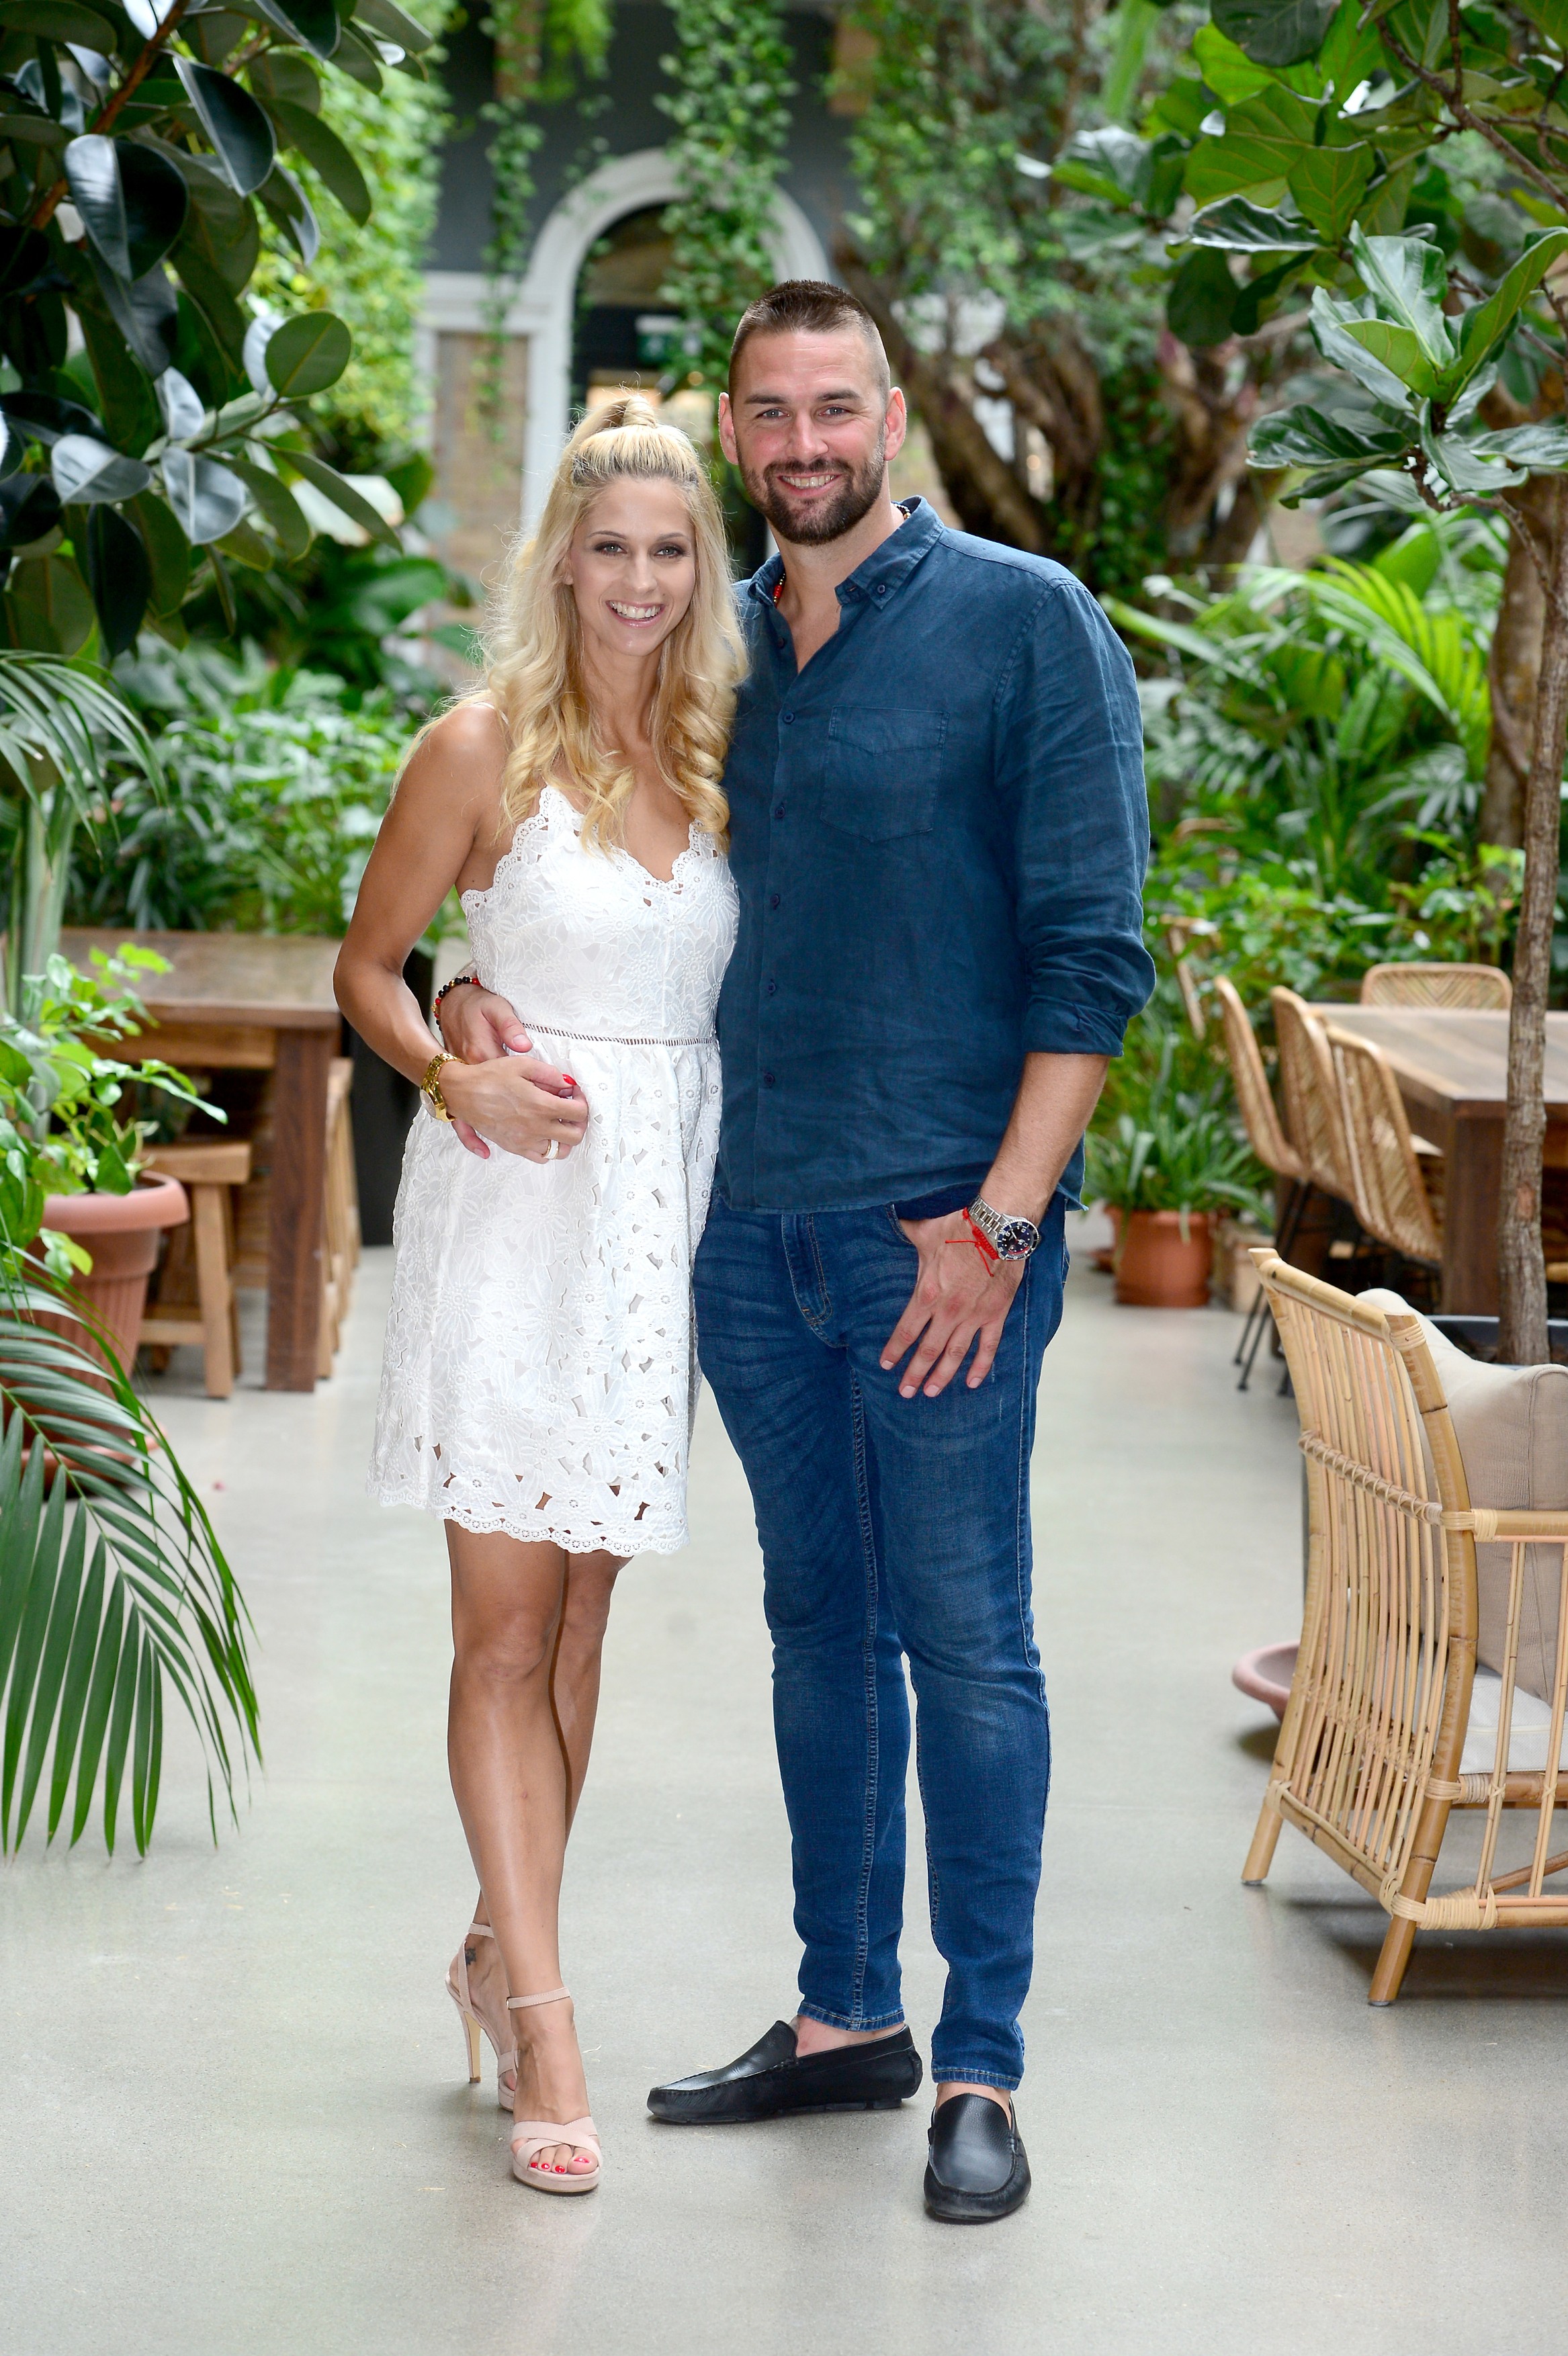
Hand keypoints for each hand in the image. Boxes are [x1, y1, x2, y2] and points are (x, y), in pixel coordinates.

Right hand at [438, 1051, 588, 1163]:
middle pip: (575, 1136)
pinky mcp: (514, 1147)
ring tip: (559, 1122)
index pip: (579, 1113)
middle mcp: (535, 1128)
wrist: (462, 1093)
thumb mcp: (522, 1064)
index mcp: (541, 1106)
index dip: (583, 1102)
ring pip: (559, 1151)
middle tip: (572, 1110)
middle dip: (580, 1122)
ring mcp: (524, 1141)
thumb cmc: (489, 1076)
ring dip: (565, 1138)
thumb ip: (550, 1074)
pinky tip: (543, 1132)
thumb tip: (567, 1084)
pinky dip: (547, 1147)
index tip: (576, 1095)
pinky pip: (540, 1157)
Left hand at [881, 1212, 1025, 1398]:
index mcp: (927, 1294)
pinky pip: (988, 1347)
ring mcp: (973, 1316)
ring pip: (955, 1354)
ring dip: (942, 1376)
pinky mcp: (995, 1314)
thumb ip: (906, 1233)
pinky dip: (981, 1366)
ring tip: (931, 1392)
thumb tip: (890, 1218)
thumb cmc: (960, 1228)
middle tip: (905, 1392)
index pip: (906, 1331)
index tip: (886, 1365)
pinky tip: (972, 1382)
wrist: (998, 1228)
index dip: (894, 1351)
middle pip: (927, 1351)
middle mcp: (948, 1312)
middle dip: (914, 1374)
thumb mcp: (925, 1232)